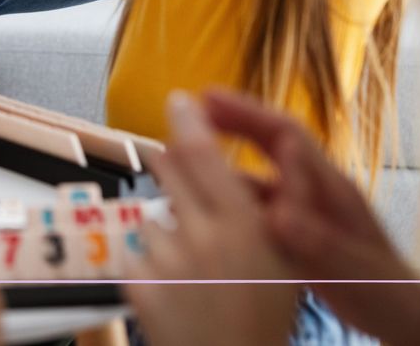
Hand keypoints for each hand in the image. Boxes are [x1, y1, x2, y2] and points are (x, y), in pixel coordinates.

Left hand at [124, 92, 298, 345]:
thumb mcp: (284, 261)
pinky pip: (135, 252)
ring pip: (154, 217)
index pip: (204, 154)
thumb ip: (268, 211)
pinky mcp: (136, 282)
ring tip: (192, 265)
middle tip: (175, 167)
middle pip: (170, 172)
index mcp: (243, 227)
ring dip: (167, 228)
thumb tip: (255, 168)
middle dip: (171, 165)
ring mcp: (164, 260)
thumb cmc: (262, 318)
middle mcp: (200, 236)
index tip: (179, 100)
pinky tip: (173, 287)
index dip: (188, 121)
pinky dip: (150, 263)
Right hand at [202, 90, 419, 343]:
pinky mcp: (299, 238)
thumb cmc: (388, 294)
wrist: (406, 320)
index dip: (247, 113)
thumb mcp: (353, 268)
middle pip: (271, 145)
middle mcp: (315, 193)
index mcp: (330, 189)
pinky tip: (208, 213)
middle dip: (231, 124)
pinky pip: (259, 211)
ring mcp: (307, 214)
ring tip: (184, 163)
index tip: (208, 99)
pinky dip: (232, 203)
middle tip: (189, 112)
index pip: (286, 136)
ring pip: (260, 180)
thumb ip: (317, 241)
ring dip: (225, 166)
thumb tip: (276, 215)